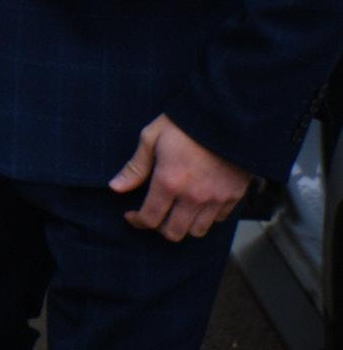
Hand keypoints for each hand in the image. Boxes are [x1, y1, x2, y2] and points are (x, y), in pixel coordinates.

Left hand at [111, 115, 251, 241]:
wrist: (225, 117)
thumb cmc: (183, 124)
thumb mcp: (151, 138)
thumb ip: (135, 168)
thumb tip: (115, 187)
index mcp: (169, 182)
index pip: (150, 218)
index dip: (137, 221)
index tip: (131, 215)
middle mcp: (193, 197)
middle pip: (174, 233)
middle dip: (159, 228)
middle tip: (153, 215)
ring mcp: (216, 199)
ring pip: (197, 231)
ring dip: (183, 226)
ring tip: (174, 212)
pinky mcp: (233, 196)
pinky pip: (217, 220)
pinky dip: (205, 218)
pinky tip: (197, 204)